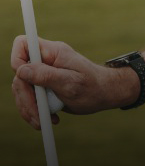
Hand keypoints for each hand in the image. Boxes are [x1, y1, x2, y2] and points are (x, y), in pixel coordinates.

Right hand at [10, 36, 135, 129]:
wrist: (106, 95)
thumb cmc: (93, 87)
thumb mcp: (70, 83)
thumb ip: (46, 75)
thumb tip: (21, 70)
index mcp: (53, 52)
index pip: (24, 44)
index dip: (17, 60)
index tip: (26, 80)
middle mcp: (46, 61)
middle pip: (19, 73)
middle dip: (25, 96)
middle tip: (38, 114)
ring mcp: (44, 74)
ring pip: (21, 88)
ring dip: (29, 108)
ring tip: (43, 121)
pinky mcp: (44, 87)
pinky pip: (29, 98)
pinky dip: (34, 111)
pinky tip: (49, 118)